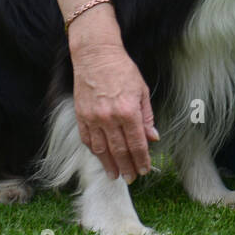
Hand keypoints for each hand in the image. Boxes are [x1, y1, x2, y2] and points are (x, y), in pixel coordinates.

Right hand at [71, 43, 158, 181]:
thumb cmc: (123, 70)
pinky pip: (88, 139)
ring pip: (102, 149)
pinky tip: (101, 158)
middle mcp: (110, 117)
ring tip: (116, 176)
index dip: (142, 159)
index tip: (145, 169)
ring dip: (109, 165)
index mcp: (128, 111)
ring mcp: (93, 118)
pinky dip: (95, 151)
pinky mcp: (81, 116)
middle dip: (127, 167)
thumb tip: (153, 138)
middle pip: (119, 150)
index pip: (137, 143)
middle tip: (132, 178)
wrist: (96, 56)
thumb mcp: (142, 91)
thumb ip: (147, 117)